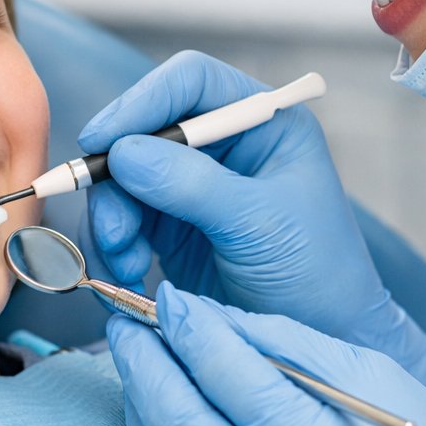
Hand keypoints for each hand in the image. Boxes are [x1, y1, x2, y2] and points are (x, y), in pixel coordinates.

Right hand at [82, 50, 425, 393]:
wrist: (323, 342)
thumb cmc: (317, 276)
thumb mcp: (260, 224)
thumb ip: (193, 185)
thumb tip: (123, 153)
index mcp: (263, 124)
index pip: (191, 83)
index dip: (143, 102)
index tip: (102, 139)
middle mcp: (225, 147)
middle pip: (145, 132)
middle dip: (118, 178)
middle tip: (114, 225)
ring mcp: (195, 187)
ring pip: (124, 179)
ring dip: (114, 220)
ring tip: (126, 262)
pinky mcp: (174, 228)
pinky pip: (124, 219)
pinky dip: (116, 245)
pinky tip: (129, 274)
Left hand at [107, 285, 425, 425]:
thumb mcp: (366, 372)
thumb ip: (282, 339)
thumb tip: (209, 314)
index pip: (214, 359)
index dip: (182, 320)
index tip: (166, 297)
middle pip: (168, 406)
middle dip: (140, 354)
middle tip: (127, 321)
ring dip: (138, 402)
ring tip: (140, 364)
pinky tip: (161, 421)